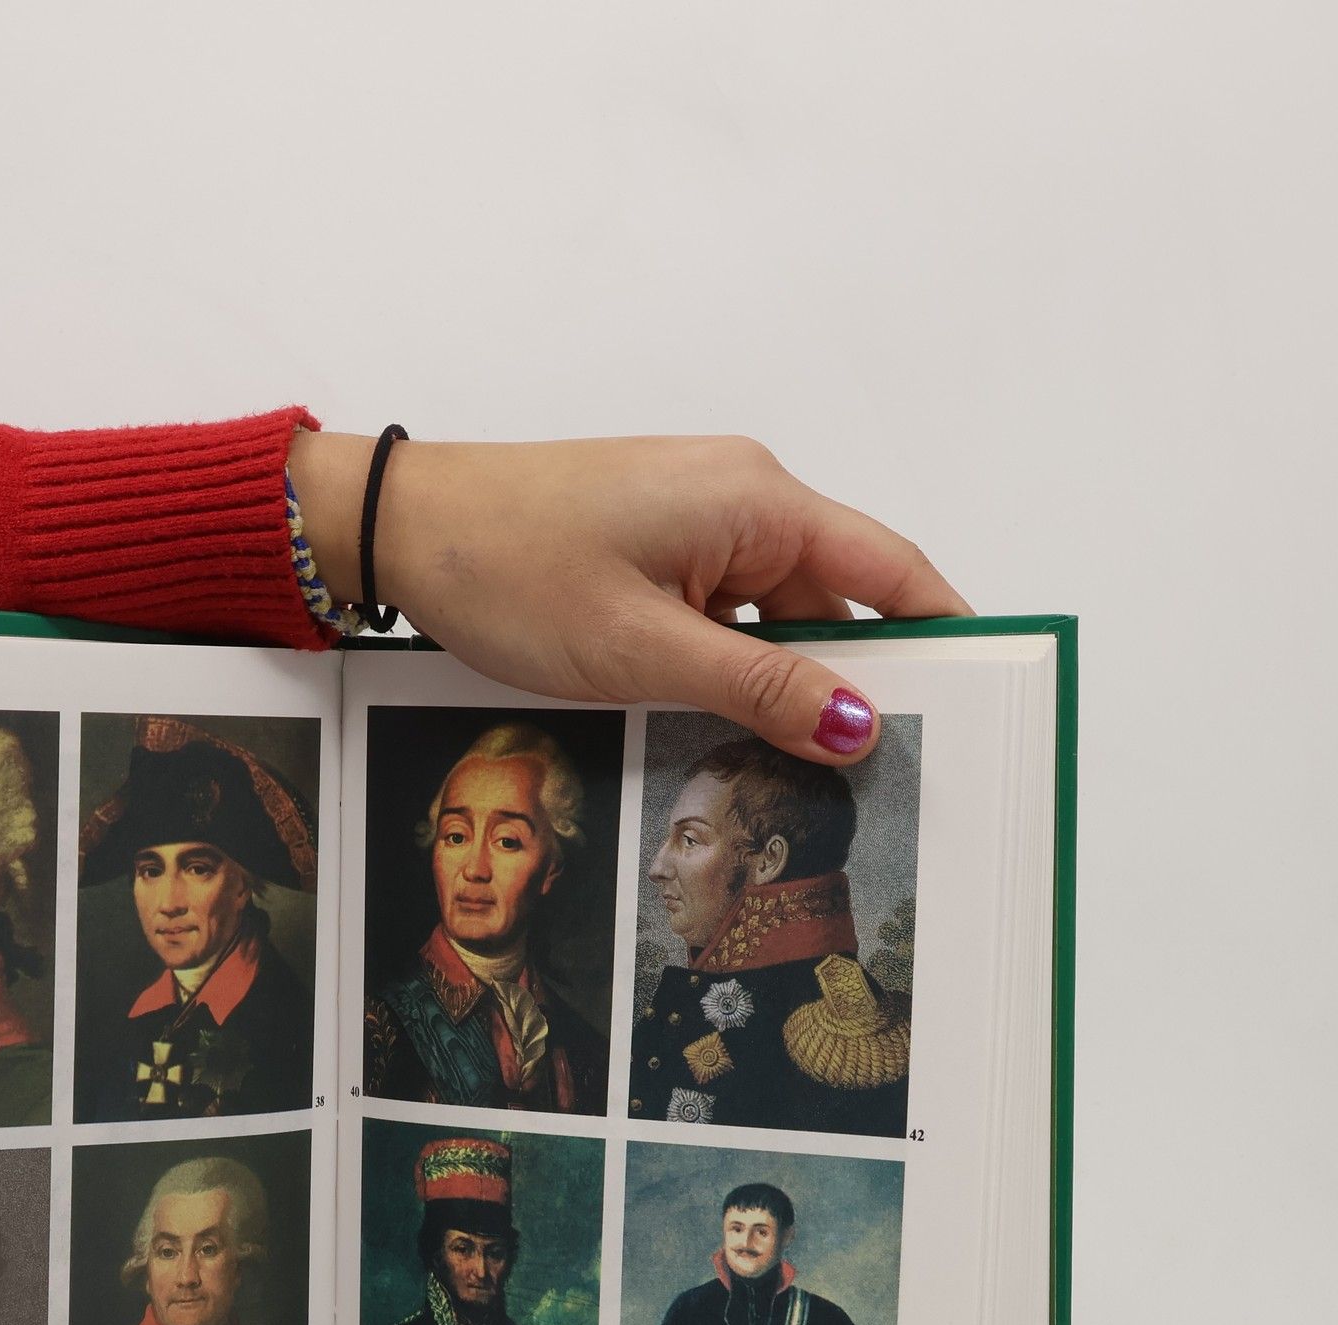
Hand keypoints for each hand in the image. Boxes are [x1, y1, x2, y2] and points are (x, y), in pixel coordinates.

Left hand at [286, 431, 969, 763]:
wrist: (402, 528)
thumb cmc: (508, 567)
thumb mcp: (645, 649)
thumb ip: (759, 689)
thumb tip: (857, 725)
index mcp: (758, 501)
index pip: (892, 570)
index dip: (943, 636)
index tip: (975, 700)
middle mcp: (740, 495)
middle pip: (834, 600)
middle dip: (846, 682)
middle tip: (862, 776)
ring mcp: (694, 517)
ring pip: (772, 613)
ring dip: (774, 681)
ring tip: (778, 764)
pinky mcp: (653, 542)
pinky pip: (720, 608)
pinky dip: (726, 662)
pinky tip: (712, 720)